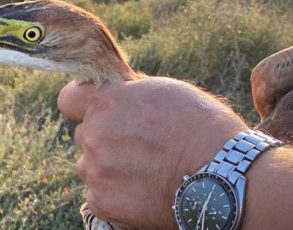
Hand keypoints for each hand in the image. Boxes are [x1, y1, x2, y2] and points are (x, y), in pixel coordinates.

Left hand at [58, 77, 247, 228]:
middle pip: (85, 135)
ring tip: (146, 171)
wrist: (224, 176)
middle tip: (139, 147)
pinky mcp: (102, 201)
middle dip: (104, 139)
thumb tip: (116, 94)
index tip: (95, 111)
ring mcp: (96, 169)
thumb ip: (129, 94)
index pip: (68, 99)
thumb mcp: (165, 91)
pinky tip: (143, 190)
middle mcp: (94, 133)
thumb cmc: (202, 127)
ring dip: (108, 168)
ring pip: (90, 167)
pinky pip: (97, 195)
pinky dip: (115, 195)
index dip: (82, 105)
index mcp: (105, 101)